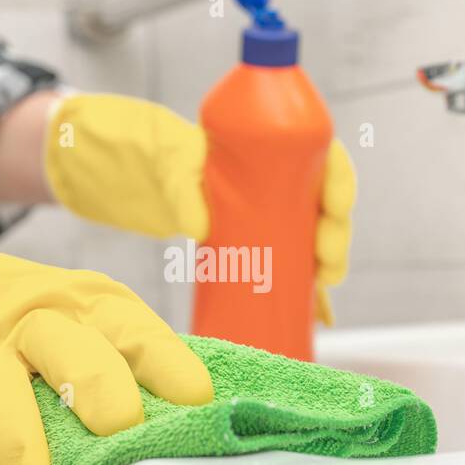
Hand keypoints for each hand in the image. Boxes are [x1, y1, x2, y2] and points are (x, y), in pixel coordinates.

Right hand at [0, 255, 212, 464]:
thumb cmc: (36, 327)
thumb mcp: (89, 321)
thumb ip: (132, 368)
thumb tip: (194, 436)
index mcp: (87, 305)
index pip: (132, 329)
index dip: (165, 364)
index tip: (195, 402)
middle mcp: (32, 322)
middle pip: (64, 348)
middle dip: (95, 389)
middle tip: (118, 434)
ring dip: (20, 453)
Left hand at [42, 94, 355, 322]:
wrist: (125, 170)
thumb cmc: (152, 151)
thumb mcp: (166, 158)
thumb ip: (181, 186)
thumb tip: (199, 226)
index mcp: (266, 145)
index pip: (321, 155)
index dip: (339, 181)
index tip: (336, 207)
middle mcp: (273, 179)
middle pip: (322, 205)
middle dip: (335, 235)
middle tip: (326, 264)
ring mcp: (263, 213)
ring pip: (311, 238)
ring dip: (326, 266)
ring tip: (323, 290)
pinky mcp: (248, 243)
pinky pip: (286, 267)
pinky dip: (304, 293)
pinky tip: (319, 319)